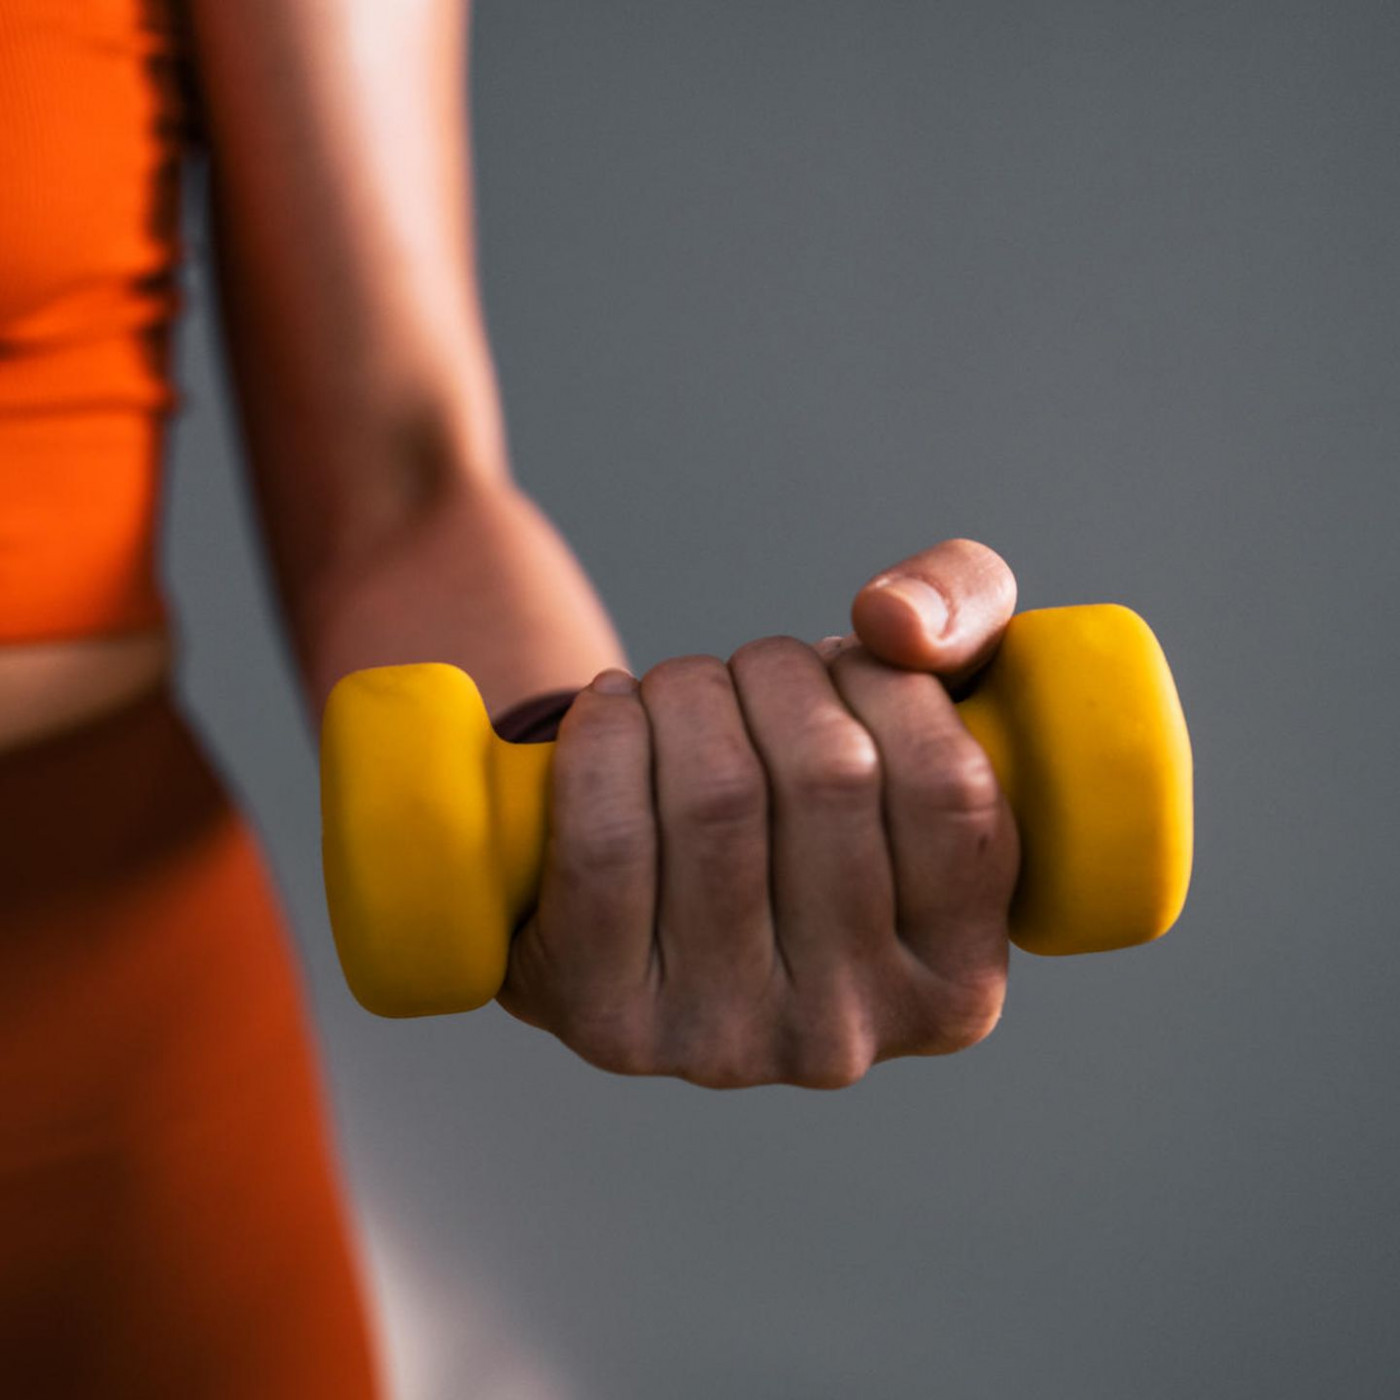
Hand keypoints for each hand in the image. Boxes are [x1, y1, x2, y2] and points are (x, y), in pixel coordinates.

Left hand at [495, 538, 1019, 1088]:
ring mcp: (725, 1041)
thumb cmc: (802, 781)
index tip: (843, 668)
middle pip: (825, 778)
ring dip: (689, 692)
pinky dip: (603, 737)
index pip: (948, 788)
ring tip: (682, 694)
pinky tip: (610, 712)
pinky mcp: (606, 1019)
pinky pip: (606, 842)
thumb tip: (895, 623)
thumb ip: (967, 607)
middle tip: (750, 675)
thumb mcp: (922, 692)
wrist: (645, 874)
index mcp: (955, 985)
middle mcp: (849, 1036)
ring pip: (716, 795)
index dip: (885, 685)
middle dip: (777, 675)